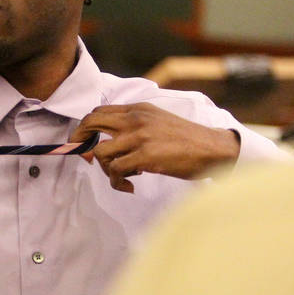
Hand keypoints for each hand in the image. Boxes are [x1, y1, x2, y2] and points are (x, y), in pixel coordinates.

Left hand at [69, 103, 240, 192]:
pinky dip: (118, 182)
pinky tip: (130, 186)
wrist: (213, 149)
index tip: (87, 145)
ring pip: (100, 152)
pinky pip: (116, 170)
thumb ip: (135, 126)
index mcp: (138, 109)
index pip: (98, 112)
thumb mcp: (158, 121)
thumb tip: (109, 143)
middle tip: (88, 159)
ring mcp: (139, 136)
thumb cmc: (187, 140)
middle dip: (80, 143)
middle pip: (90, 124)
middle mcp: (135, 119)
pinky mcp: (146, 156)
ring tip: (122, 177)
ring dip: (105, 169)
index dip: (85, 129)